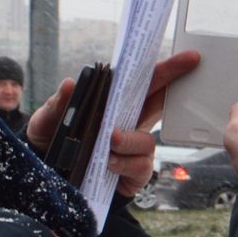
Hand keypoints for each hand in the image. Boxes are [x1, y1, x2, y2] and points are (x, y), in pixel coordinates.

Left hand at [23, 50, 200, 171]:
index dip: (167, 69)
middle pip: (160, 103)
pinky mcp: (134, 173)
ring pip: (147, 140)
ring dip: (129, 139)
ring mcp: (134, 149)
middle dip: (174, 87)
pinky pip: (140, 166)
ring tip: (110, 141)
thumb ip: (57, 104)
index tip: (189, 58)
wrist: (52, 178)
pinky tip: (108, 163)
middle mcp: (130, 124)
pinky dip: (124, 163)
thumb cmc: (55, 142)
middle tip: (186, 72)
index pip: (144, 83)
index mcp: (115, 105)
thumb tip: (70, 85)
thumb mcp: (48, 120)